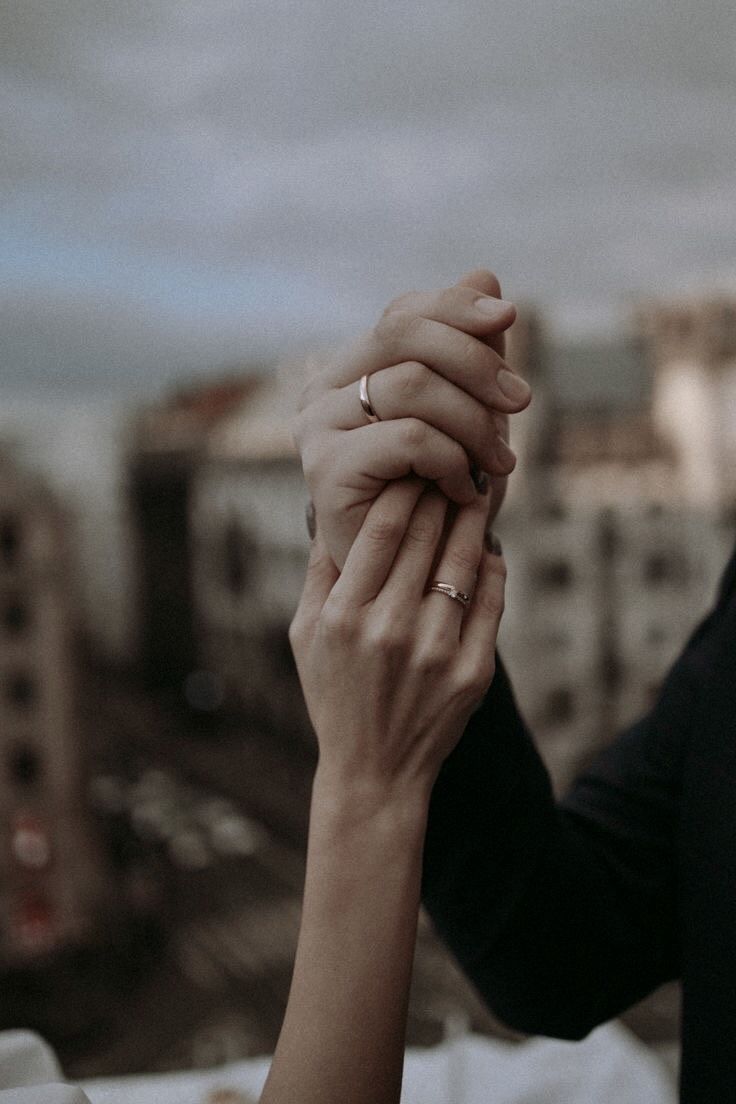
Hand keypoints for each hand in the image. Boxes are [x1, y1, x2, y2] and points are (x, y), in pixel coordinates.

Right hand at [289, 477, 505, 804]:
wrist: (375, 771)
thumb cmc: (334, 695)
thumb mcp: (304, 635)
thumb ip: (318, 572)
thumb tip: (326, 509)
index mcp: (344, 613)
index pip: (382, 526)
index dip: (405, 486)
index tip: (415, 464)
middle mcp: (389, 627)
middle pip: (427, 534)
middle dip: (442, 490)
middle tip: (454, 462)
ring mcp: (435, 650)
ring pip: (464, 560)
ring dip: (473, 520)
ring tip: (477, 494)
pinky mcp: (472, 672)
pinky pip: (490, 600)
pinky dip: (492, 568)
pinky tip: (488, 550)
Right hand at [293, 269, 527, 568]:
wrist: (413, 579)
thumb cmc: (440, 495)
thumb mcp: (468, 415)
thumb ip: (471, 349)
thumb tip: (484, 273)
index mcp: (350, 370)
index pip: (403, 312)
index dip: (457, 307)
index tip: (509, 318)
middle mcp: (321, 391)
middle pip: (403, 333)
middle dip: (475, 361)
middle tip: (520, 402)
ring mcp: (316, 429)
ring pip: (411, 384)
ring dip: (474, 420)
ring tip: (501, 461)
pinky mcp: (325, 471)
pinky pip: (408, 437)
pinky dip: (453, 458)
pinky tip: (468, 488)